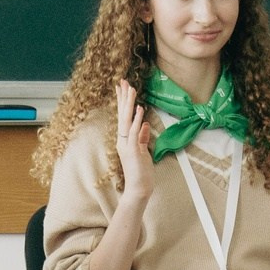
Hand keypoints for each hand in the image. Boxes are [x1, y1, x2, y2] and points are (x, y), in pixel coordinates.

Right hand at [113, 81, 155, 199]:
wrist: (138, 189)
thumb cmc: (141, 173)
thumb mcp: (143, 152)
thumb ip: (143, 138)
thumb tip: (146, 124)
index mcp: (125, 140)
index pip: (123, 117)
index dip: (123, 102)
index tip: (122, 87)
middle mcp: (123, 140)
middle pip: (122, 115)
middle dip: (123, 97)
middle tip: (123, 81)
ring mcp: (127, 145)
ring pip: (127, 120)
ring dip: (129, 104)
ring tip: (131, 89)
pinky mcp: (132, 150)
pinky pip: (134, 132)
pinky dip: (137, 120)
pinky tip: (139, 109)